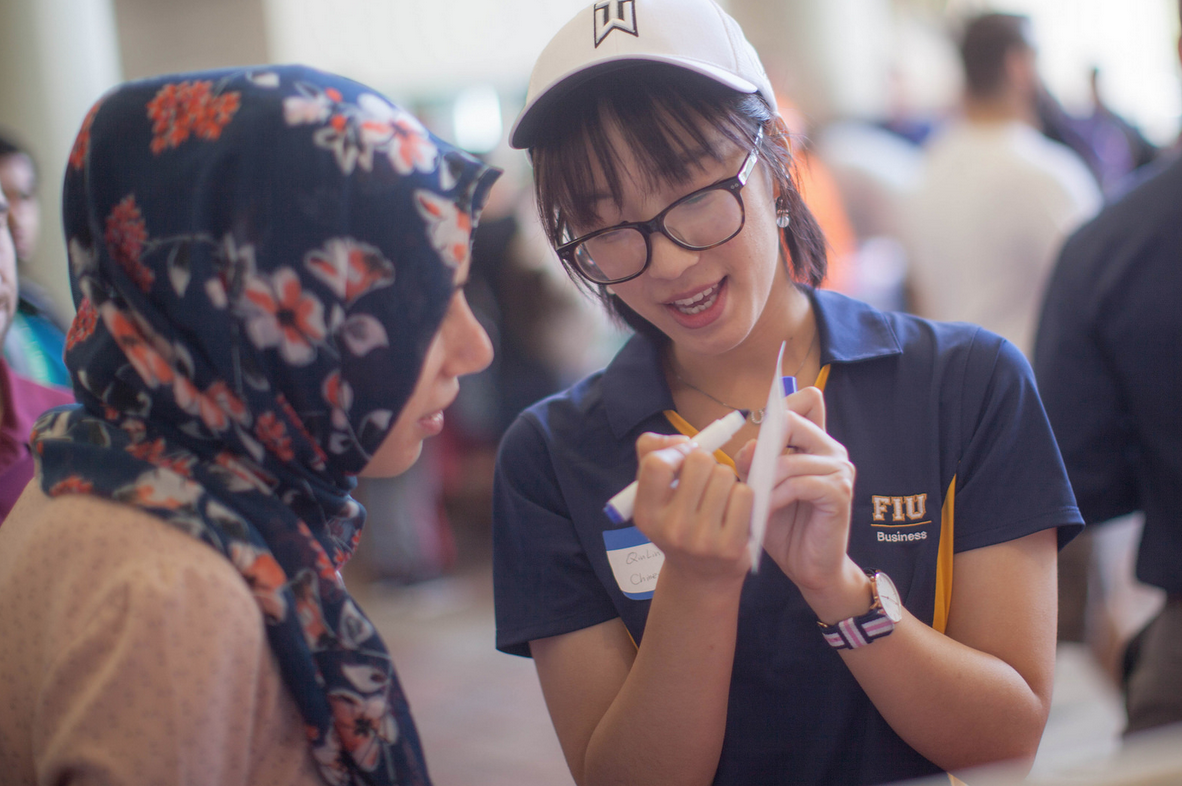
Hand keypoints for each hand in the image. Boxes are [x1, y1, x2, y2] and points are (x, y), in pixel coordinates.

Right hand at [631, 433, 753, 584]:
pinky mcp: (731, 547)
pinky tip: (734, 511)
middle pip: (699, 462)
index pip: (657, 463)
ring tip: (719, 499)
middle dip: (706, 463)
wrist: (700, 575)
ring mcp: (702, 540)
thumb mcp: (654, 492)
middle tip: (704, 482)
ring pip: (725, 475)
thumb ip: (653, 450)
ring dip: (726, 480)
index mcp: (646, 513)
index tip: (683, 460)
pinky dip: (743, 496)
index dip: (675, 452)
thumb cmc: (678, 521)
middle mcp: (671, 529)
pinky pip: (745, 495)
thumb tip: (683, 441)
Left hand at [734, 387, 856, 598]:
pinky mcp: (839, 492)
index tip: (757, 436)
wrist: (809, 565)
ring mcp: (839, 469)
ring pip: (787, 460)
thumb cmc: (785, 525)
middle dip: (762, 445)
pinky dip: (775, 498)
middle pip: (793, 419)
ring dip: (762, 482)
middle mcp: (830, 449)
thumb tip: (749, 445)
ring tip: (750, 501)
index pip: (807, 399)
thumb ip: (754, 461)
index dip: (779, 407)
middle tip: (748, 473)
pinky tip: (765, 512)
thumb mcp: (761, 487)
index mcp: (814, 442)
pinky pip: (798, 484)